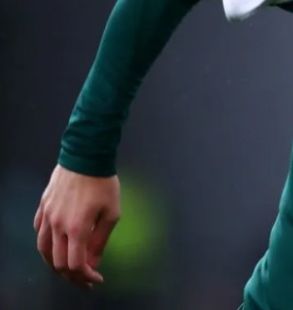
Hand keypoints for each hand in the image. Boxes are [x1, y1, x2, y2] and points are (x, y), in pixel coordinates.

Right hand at [34, 165, 120, 287]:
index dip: (85, 276)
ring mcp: (47, 217)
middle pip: (57, 262)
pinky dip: (46, 246)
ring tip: (69, 268)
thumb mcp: (112, 213)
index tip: (97, 279)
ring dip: (55, 264)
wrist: (85, 156)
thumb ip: (101, 240)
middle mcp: (57, 226)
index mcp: (77, 228)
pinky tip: (56, 246)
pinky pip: (38, 233)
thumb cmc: (103, 183)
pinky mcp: (42, 207)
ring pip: (43, 251)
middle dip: (72, 276)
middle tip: (85, 279)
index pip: (75, 264)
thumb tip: (93, 263)